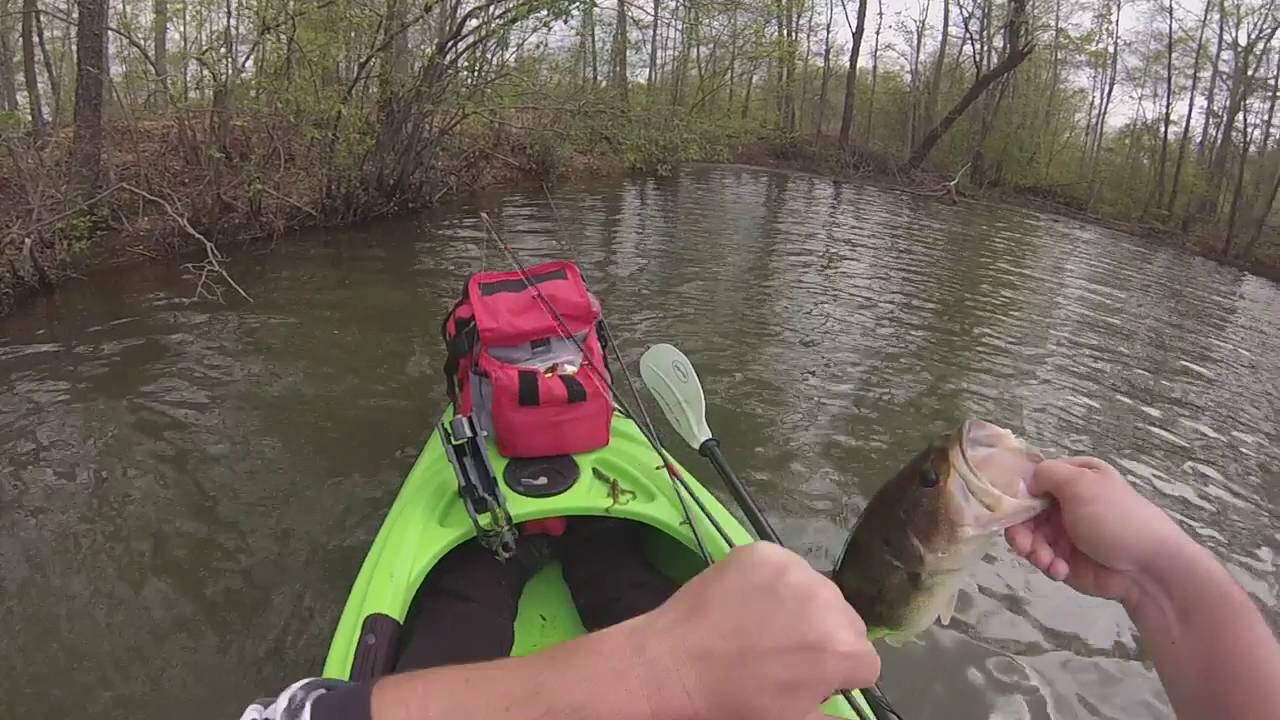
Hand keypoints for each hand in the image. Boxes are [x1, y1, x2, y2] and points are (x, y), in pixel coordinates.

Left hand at [632, 542, 879, 719]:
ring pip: (816, 590)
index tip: (809, 676)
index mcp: (843, 649)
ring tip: (761, 625)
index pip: (864, 660)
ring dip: (799, 605)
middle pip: (845, 620)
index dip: (837, 673)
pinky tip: (746, 603)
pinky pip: (784, 567)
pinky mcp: (764, 551)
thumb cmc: (735, 701)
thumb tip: (848, 715)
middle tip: (782, 651)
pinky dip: (771, 582)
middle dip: (823, 636)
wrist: (673, 665)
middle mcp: (828, 601)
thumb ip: (832, 717)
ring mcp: (794, 570)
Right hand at [1005, 456, 1191, 606]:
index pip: (1033, 480)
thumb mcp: (1082, 483)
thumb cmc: (1115, 518)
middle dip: (1022, 530)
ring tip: (1047, 561)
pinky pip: (1044, 559)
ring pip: (1030, 537)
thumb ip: (1047, 473)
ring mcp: (1067, 532)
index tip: (1011, 511)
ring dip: (1034, 550)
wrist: (1148, 569)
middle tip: (1025, 546)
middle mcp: (1068, 503)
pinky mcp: (1067, 559)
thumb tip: (1027, 482)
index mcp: (1074, 478)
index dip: (1019, 495)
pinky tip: (1061, 570)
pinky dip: (1048, 565)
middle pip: (1027, 512)